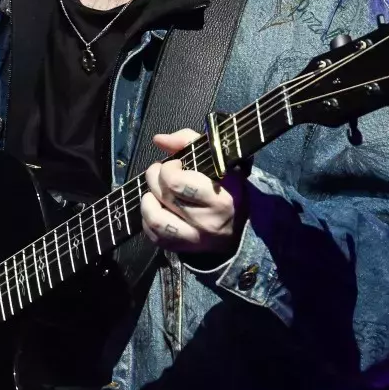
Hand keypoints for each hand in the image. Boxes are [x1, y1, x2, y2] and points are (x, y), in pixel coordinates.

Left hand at [141, 130, 243, 259]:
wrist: (241, 230)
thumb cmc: (228, 190)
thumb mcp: (218, 162)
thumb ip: (189, 142)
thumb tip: (159, 139)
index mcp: (220, 199)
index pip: (177, 183)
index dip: (169, 168)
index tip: (176, 164)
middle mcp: (207, 222)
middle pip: (164, 196)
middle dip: (155, 178)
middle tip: (161, 173)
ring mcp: (194, 239)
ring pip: (155, 219)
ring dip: (147, 201)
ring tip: (154, 193)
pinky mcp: (181, 249)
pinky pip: (154, 235)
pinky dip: (148, 220)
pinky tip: (157, 209)